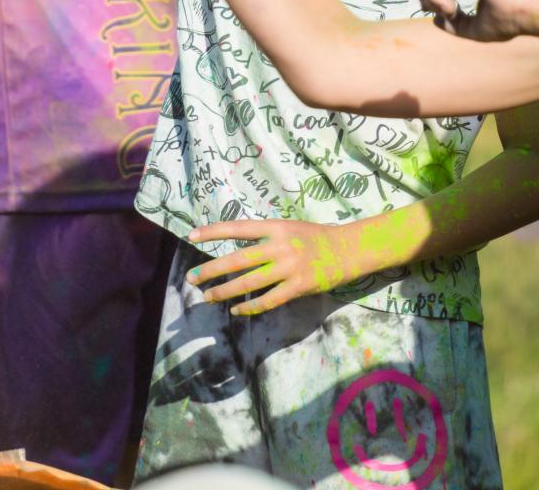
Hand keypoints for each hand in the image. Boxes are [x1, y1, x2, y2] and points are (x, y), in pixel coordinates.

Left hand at [185, 217, 370, 314]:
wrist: (347, 250)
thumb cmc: (314, 238)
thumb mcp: (288, 228)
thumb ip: (265, 237)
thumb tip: (236, 252)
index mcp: (275, 227)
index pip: (237, 228)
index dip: (213, 232)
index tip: (191, 236)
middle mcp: (278, 246)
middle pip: (237, 259)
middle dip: (211, 269)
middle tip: (192, 278)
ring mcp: (288, 267)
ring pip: (249, 283)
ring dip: (225, 291)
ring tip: (208, 297)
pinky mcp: (297, 287)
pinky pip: (268, 300)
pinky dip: (249, 307)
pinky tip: (236, 310)